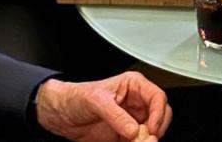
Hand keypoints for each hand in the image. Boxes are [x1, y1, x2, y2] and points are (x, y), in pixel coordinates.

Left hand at [34, 73, 170, 141]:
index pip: (157, 97)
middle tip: (147, 139)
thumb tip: (134, 130)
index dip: (158, 114)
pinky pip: (139, 141)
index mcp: (133, 86)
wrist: (61, 115)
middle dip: (157, 128)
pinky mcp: (125, 135)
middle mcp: (136, 102)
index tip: (151, 128)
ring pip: (152, 131)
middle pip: (161, 115)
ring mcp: (131, 120)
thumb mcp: (96, 101)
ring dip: (148, 139)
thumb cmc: (76, 98)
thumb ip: (116, 115)